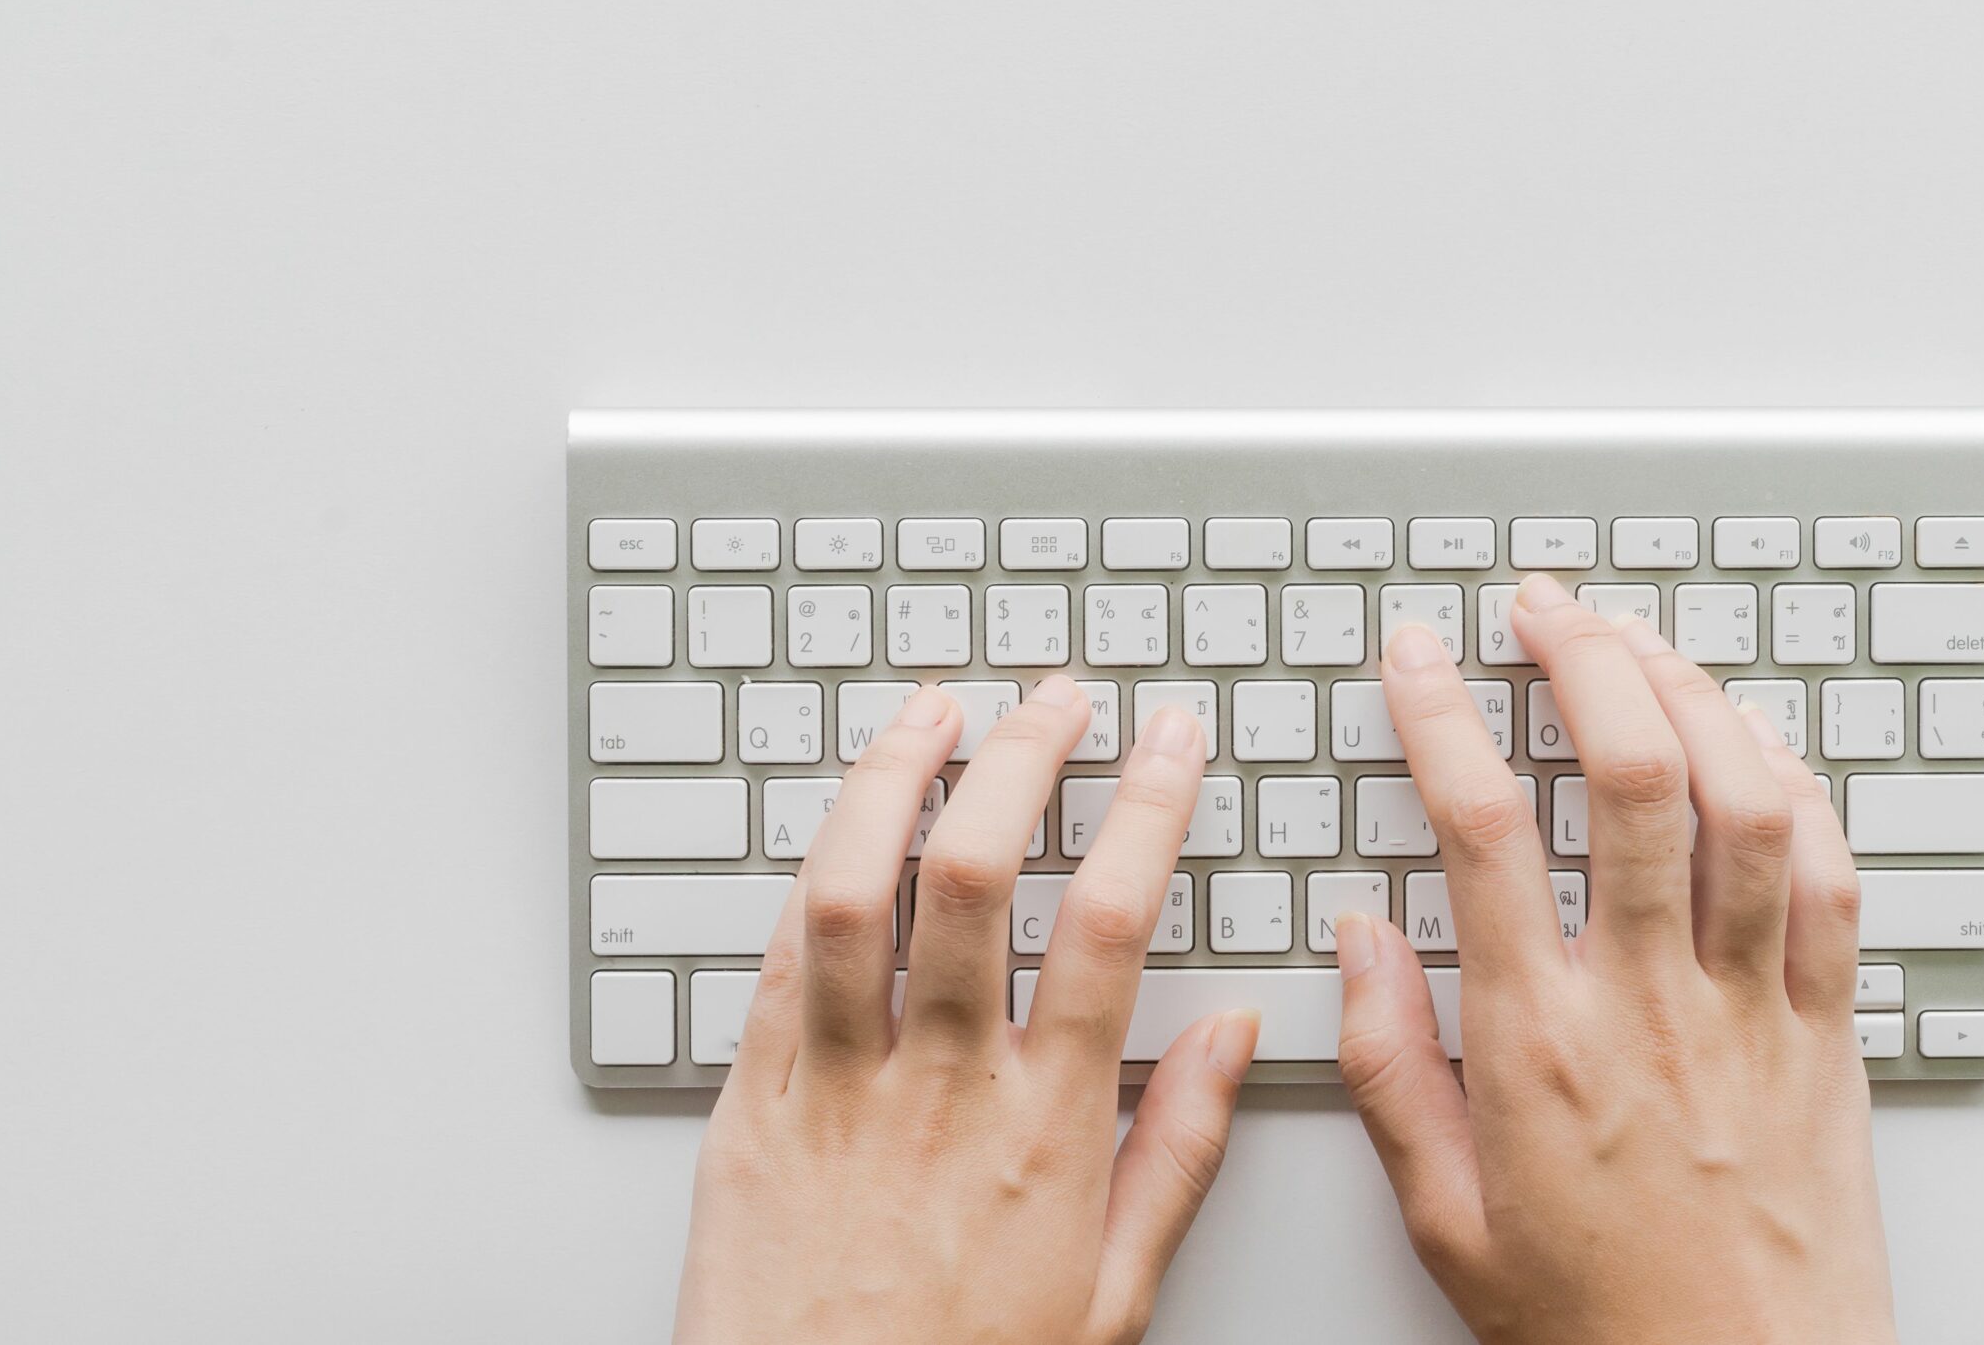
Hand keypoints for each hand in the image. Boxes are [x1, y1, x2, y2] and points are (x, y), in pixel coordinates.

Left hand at [674, 678, 1259, 1344]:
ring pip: (851, 890)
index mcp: (1045, 1128)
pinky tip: (844, 827)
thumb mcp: (1115, 1292)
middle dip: (1021, 755)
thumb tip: (1237, 1032)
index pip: (1108, 922)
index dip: (1144, 808)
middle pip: (975, 874)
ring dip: (894, 776)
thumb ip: (1182, 1150)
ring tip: (933, 710)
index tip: (1167, 741)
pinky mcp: (746, 1105)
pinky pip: (775, 961)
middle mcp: (936, 1089)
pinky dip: (812, 874)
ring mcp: (830, 1088)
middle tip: (1056, 698)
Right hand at [1336, 575, 1893, 1344]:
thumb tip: (1361, 938)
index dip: (1439, 715)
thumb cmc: (1601, 1325)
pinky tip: (1755, 747)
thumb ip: (1389, 1067)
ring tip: (1637, 644)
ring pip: (1743, 802)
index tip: (1415, 657)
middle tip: (1539, 609)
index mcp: (1542, 1044)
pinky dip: (1796, 787)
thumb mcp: (1445, 1218)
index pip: (1479, 828)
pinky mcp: (1830, 1029)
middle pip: (1629, 776)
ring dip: (1690, 694)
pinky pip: (1832, 877)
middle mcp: (1653, 1003)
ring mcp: (1755, 1008)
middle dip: (1580, 658)